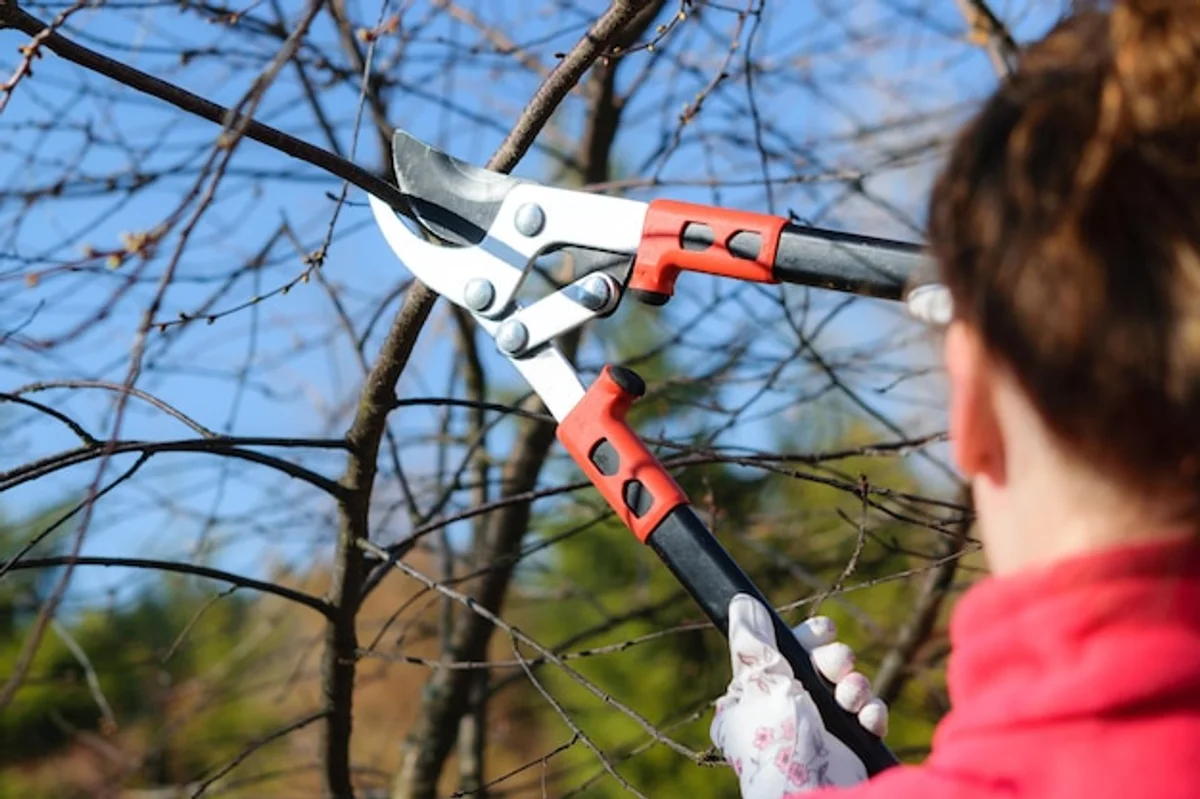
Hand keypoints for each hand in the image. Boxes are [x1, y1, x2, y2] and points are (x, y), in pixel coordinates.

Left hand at [710, 594, 888, 797]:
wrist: (811, 793)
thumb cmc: (776, 742)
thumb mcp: (759, 684)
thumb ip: (753, 643)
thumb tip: (741, 602)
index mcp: (755, 695)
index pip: (782, 652)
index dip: (806, 638)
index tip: (823, 630)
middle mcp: (786, 709)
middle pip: (820, 665)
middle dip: (835, 660)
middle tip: (838, 664)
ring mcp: (819, 728)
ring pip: (847, 686)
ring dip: (854, 686)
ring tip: (849, 697)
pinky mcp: (848, 746)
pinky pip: (867, 716)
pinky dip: (871, 714)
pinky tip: (865, 718)